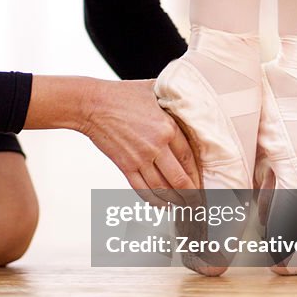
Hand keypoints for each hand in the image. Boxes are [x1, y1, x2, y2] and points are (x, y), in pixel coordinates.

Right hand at [79, 79, 200, 200]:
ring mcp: (139, 158)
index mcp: (168, 127)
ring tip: (184, 207)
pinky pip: (143, 189)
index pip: (190, 159)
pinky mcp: (125, 166)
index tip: (204, 184)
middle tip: (199, 203)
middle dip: (192, 195)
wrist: (92, 104)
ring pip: (162, 188)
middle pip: (180, 179)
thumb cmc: (122, 94)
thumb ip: (174, 96)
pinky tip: (162, 206)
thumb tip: (190, 96)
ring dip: (175, 201)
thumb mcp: (154, 89)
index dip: (198, 175)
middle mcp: (156, 146)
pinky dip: (154, 201)